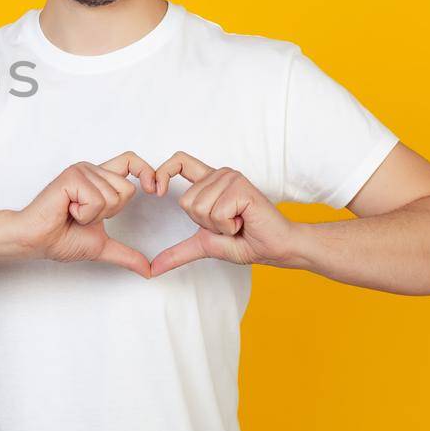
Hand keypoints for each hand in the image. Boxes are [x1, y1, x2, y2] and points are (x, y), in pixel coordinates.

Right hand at [14, 152, 159, 277]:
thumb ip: (127, 254)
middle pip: (128, 188)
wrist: (37, 241)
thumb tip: (148, 271)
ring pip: (114, 196)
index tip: (156, 192)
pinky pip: (97, 200)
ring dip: (94, 215)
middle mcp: (91, 171)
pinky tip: (67, 211)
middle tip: (83, 216)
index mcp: (99, 180)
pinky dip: (84, 214)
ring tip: (73, 214)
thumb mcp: (103, 246)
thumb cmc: (60, 239)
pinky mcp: (72, 176)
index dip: (148, 172)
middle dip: (110, 213)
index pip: (132, 162)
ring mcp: (81, 171)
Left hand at [150, 151, 303, 276]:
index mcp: (209, 182)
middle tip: (228, 223)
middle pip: (185, 201)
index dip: (162, 172)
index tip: (155, 191)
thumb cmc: (246, 242)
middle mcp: (219, 175)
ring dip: (218, 226)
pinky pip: (216, 213)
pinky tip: (244, 221)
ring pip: (199, 208)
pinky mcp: (241, 188)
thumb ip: (178, 252)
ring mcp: (230, 178)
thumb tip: (154, 269)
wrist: (275, 248)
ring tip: (237, 222)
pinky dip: (228, 226)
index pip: (179, 161)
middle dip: (204, 223)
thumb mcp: (204, 245)